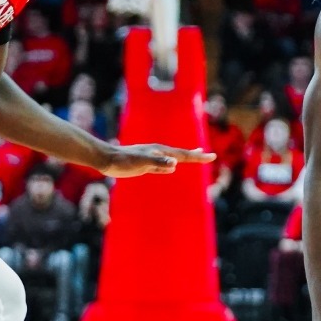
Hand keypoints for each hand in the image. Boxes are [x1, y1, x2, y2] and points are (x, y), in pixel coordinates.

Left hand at [101, 144, 215, 178]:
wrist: (108, 159)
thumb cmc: (124, 160)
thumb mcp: (141, 161)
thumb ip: (157, 162)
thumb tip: (174, 165)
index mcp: (161, 152)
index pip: (184, 154)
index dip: (198, 156)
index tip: (212, 156)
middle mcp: (159, 153)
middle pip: (182, 154)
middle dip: (195, 155)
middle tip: (209, 155)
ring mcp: (153, 159)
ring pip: (173, 159)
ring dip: (185, 158)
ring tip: (194, 155)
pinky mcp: (146, 165)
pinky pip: (164, 166)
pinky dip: (171, 166)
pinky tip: (172, 168)